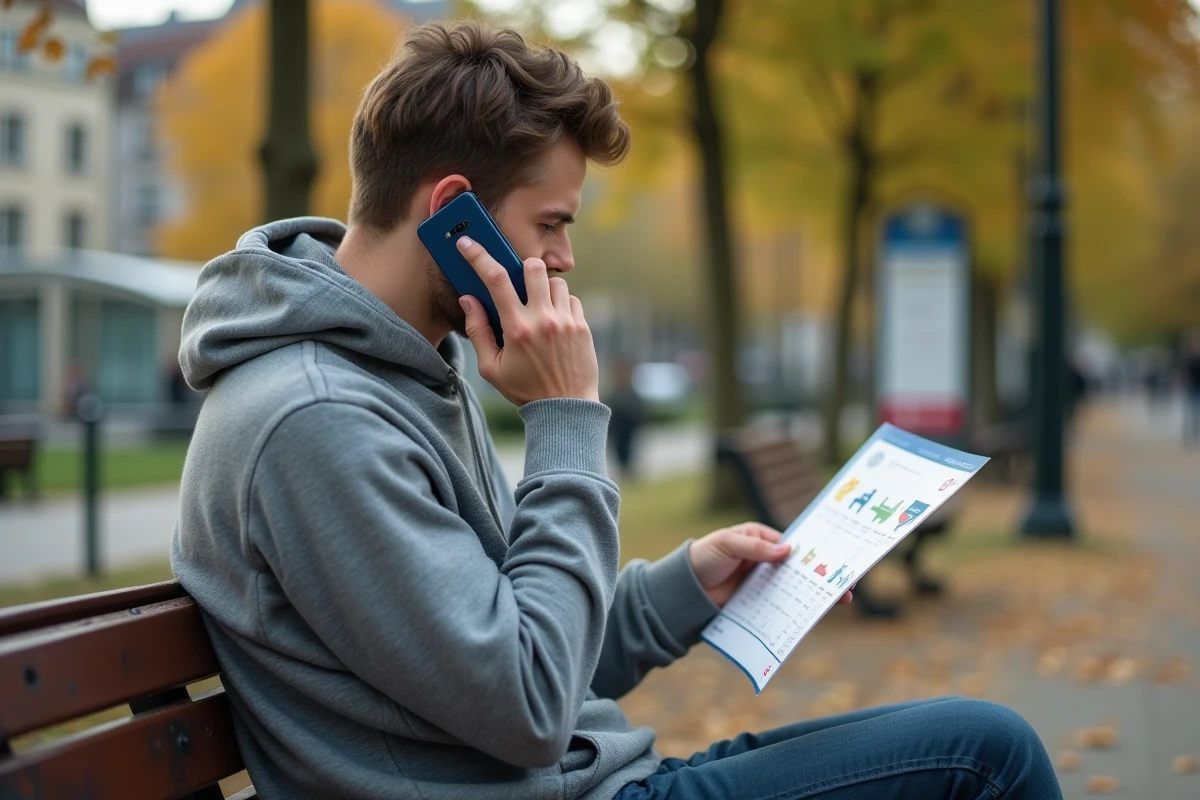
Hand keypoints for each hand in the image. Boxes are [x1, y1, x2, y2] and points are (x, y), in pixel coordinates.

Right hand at [457, 237, 598, 404]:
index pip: (496, 280)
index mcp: (517, 329)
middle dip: (523, 269)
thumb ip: (478, 331)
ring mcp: (566, 321)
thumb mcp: (491, 368)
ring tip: (539, 311)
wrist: (566, 409)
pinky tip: (555, 324)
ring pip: (555, 281)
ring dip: (544, 289)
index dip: (479, 256)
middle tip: (519, 286)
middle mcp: (543, 320)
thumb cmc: (525, 390)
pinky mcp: (583, 326)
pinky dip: (561, 305)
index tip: (468, 243)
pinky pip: (571, 299)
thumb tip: (469, 299)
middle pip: (533, 267)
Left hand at [689, 523, 855, 607]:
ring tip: (837, 601)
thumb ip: (754, 548)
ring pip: (794, 587)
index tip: (835, 560)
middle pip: (800, 568)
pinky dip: (796, 609)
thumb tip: (787, 550)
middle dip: (822, 575)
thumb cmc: (703, 557)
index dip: (814, 553)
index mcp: (761, 539)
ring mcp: (763, 582)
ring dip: (814, 594)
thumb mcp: (727, 544)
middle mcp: (766, 560)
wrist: (684, 590)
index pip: (793, 545)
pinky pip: (780, 605)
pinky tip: (812, 615)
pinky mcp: (758, 601)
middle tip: (846, 585)